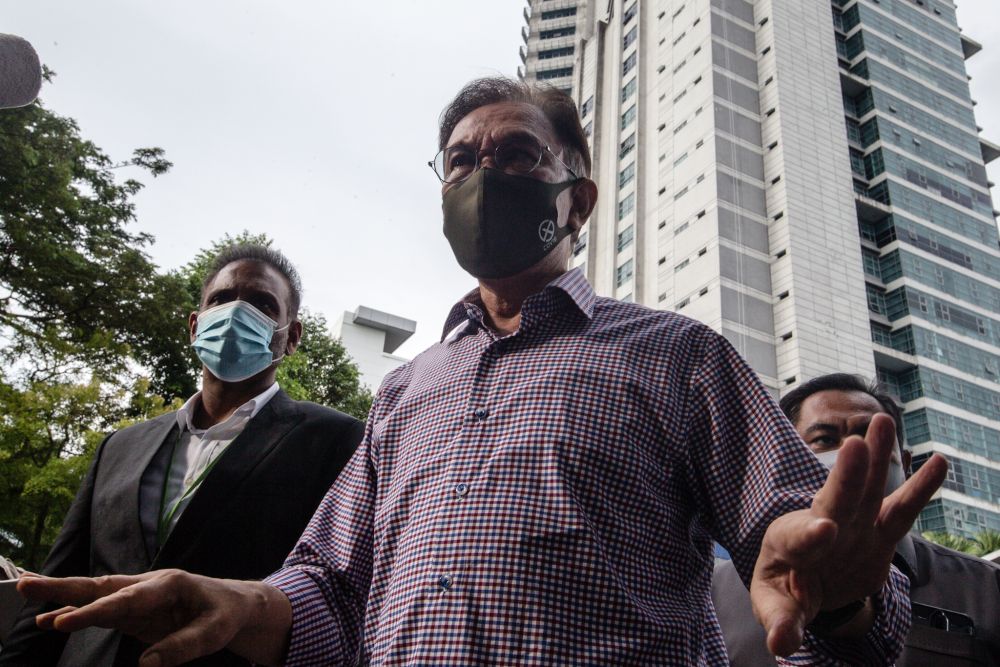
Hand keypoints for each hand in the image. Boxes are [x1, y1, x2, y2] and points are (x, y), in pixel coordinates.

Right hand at [18, 569, 290, 666]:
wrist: (235, 604)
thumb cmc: (226, 614)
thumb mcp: (215, 631)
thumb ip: (183, 646)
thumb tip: (147, 664)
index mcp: (168, 584)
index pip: (125, 599)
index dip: (94, 612)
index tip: (62, 622)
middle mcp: (147, 585)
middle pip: (101, 585)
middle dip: (64, 587)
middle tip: (25, 584)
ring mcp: (138, 596)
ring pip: (95, 593)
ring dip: (61, 594)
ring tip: (24, 590)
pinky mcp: (134, 611)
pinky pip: (100, 610)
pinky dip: (75, 612)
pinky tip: (49, 618)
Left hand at [749, 413, 947, 655]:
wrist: (805, 581)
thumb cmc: (785, 591)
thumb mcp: (777, 607)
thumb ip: (782, 622)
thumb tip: (782, 647)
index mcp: (789, 545)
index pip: (800, 538)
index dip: (811, 535)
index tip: (825, 528)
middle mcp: (823, 527)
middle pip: (835, 501)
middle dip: (846, 478)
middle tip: (854, 446)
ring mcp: (854, 527)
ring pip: (867, 491)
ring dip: (877, 459)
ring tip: (884, 422)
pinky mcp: (878, 533)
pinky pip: (902, 510)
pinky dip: (921, 488)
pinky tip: (939, 461)